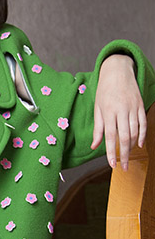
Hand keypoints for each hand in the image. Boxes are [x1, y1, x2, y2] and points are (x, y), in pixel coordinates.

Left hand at [91, 54, 145, 169]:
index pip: (110, 136)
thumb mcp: (97, 108)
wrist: (118, 71)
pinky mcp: (140, 105)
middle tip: (124, 167)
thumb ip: (97, 128)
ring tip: (128, 156)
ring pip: (135, 132)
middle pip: (124, 137)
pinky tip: (139, 145)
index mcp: (108, 111)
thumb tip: (94, 146)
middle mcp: (121, 110)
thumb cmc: (104, 91)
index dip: (111, 152)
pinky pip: (143, 123)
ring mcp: (133, 108)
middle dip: (124, 154)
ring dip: (131, 146)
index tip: (112, 165)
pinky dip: (142, 135)